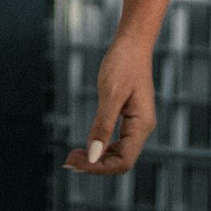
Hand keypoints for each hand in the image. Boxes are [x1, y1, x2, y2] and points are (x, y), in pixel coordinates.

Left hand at [63, 34, 155, 174]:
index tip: (77, 163)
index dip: (99, 167)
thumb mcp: (110, 94)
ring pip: (118, 153)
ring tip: (73, 156)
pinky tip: (86, 145)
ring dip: (96, 158)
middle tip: (68, 161)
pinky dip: (100, 146)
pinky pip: (116, 141)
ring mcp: (137, 123)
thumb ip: (102, 126)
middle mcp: (142, 128)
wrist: (132, 43)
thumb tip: (93, 156)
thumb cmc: (122, 63)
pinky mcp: (129, 117)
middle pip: (120, 161)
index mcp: (141, 125)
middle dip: (95, 164)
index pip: (123, 161)